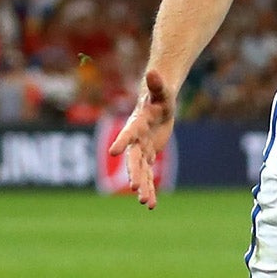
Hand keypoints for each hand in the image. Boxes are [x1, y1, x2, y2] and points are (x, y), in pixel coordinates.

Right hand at [106, 70, 176, 209]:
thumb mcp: (162, 91)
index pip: (128, 133)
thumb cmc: (159, 95)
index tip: (114, 152)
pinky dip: (149, 189)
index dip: (122, 141)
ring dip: (143, 186)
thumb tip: (154, 72)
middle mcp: (135, 140)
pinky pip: (147, 175)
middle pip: (134, 158)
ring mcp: (141, 150)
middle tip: (134, 186)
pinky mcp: (148, 157)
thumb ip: (157, 84)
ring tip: (145, 202)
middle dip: (134, 172)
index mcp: (137, 124)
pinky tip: (151, 205)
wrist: (156, 104)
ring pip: (140, 171)